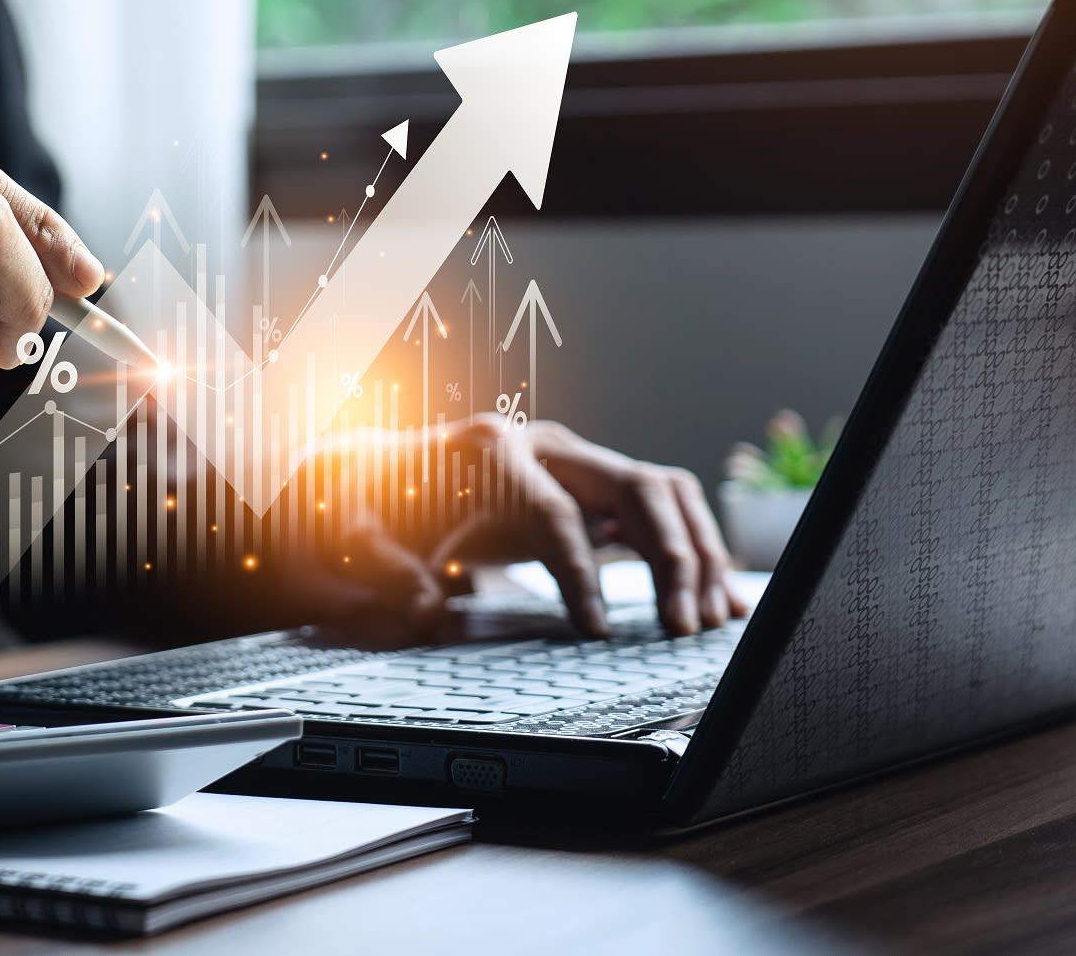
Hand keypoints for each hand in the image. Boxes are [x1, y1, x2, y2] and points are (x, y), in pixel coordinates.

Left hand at [317, 414, 745, 636]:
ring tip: (711, 618)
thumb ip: (385, 569)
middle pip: (635, 486)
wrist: (378, 470)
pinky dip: (694, 547)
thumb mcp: (360, 533)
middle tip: (682, 628)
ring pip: (664, 490)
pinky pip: (662, 508)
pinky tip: (716, 596)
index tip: (594, 630)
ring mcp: (577, 460)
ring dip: (696, 552)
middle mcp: (546, 446)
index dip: (580, 574)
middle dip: (669, 557)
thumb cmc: (374, 503)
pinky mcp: (594, 485)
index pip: (554, 513)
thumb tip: (425, 604)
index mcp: (492, 452)